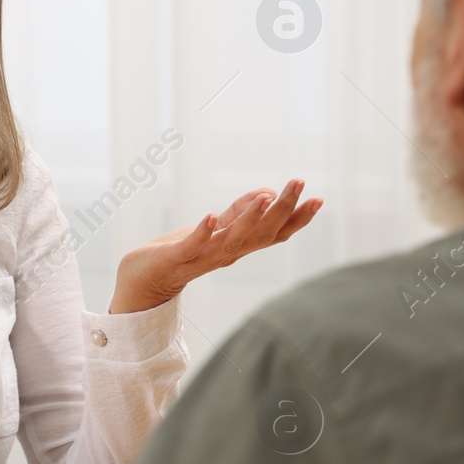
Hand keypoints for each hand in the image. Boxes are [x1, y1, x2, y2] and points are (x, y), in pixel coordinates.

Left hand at [109, 178, 321, 313]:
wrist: (143, 280)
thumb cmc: (181, 252)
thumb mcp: (215, 228)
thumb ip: (239, 213)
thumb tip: (266, 194)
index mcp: (238, 247)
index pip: (274, 233)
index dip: (297, 218)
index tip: (319, 199)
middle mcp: (227, 254)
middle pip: (261, 233)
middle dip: (282, 209)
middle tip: (299, 183)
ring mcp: (203, 257)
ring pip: (233, 239)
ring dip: (249, 219)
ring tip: (265, 197)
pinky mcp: (178, 256)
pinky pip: (193, 244)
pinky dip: (203, 231)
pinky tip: (211, 216)